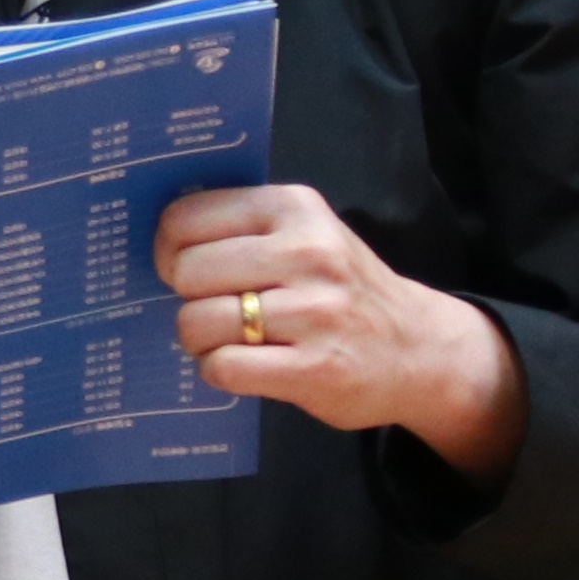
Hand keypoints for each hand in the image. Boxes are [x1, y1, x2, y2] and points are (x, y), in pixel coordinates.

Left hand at [157, 181, 527, 481]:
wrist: (420, 348)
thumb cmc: (341, 290)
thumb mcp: (305, 234)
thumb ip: (243, 228)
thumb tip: (157, 238)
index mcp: (295, 208)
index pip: (186, 218)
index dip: (168, 249)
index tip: (181, 267)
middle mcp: (307, 252)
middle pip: (188, 271)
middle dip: (187, 297)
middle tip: (217, 307)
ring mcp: (314, 312)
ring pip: (198, 321)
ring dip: (201, 340)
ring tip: (232, 339)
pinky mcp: (315, 368)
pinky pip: (223, 367)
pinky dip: (219, 371)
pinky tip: (246, 365)